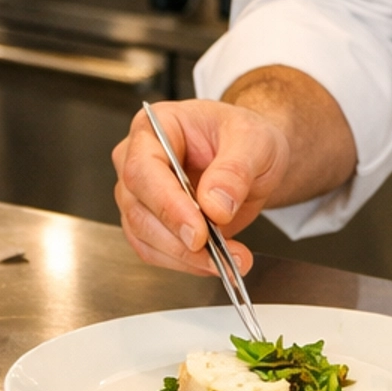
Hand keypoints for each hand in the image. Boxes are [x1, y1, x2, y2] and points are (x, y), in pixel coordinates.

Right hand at [112, 99, 291, 277]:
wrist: (253, 158)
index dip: (167, 204)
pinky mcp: (153, 223)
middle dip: (177, 239)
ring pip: (144, 236)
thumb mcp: (253, 140)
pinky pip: (156, 251)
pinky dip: (186, 263)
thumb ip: (235, 169)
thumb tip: (215, 205)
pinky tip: (218, 261)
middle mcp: (138, 160)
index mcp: (155, 127)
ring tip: (229, 259)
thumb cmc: (245, 137)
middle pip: (138, 208)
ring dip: (185, 257)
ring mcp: (142, 194)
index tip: (198, 230)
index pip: (143, 169)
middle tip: (216, 253)